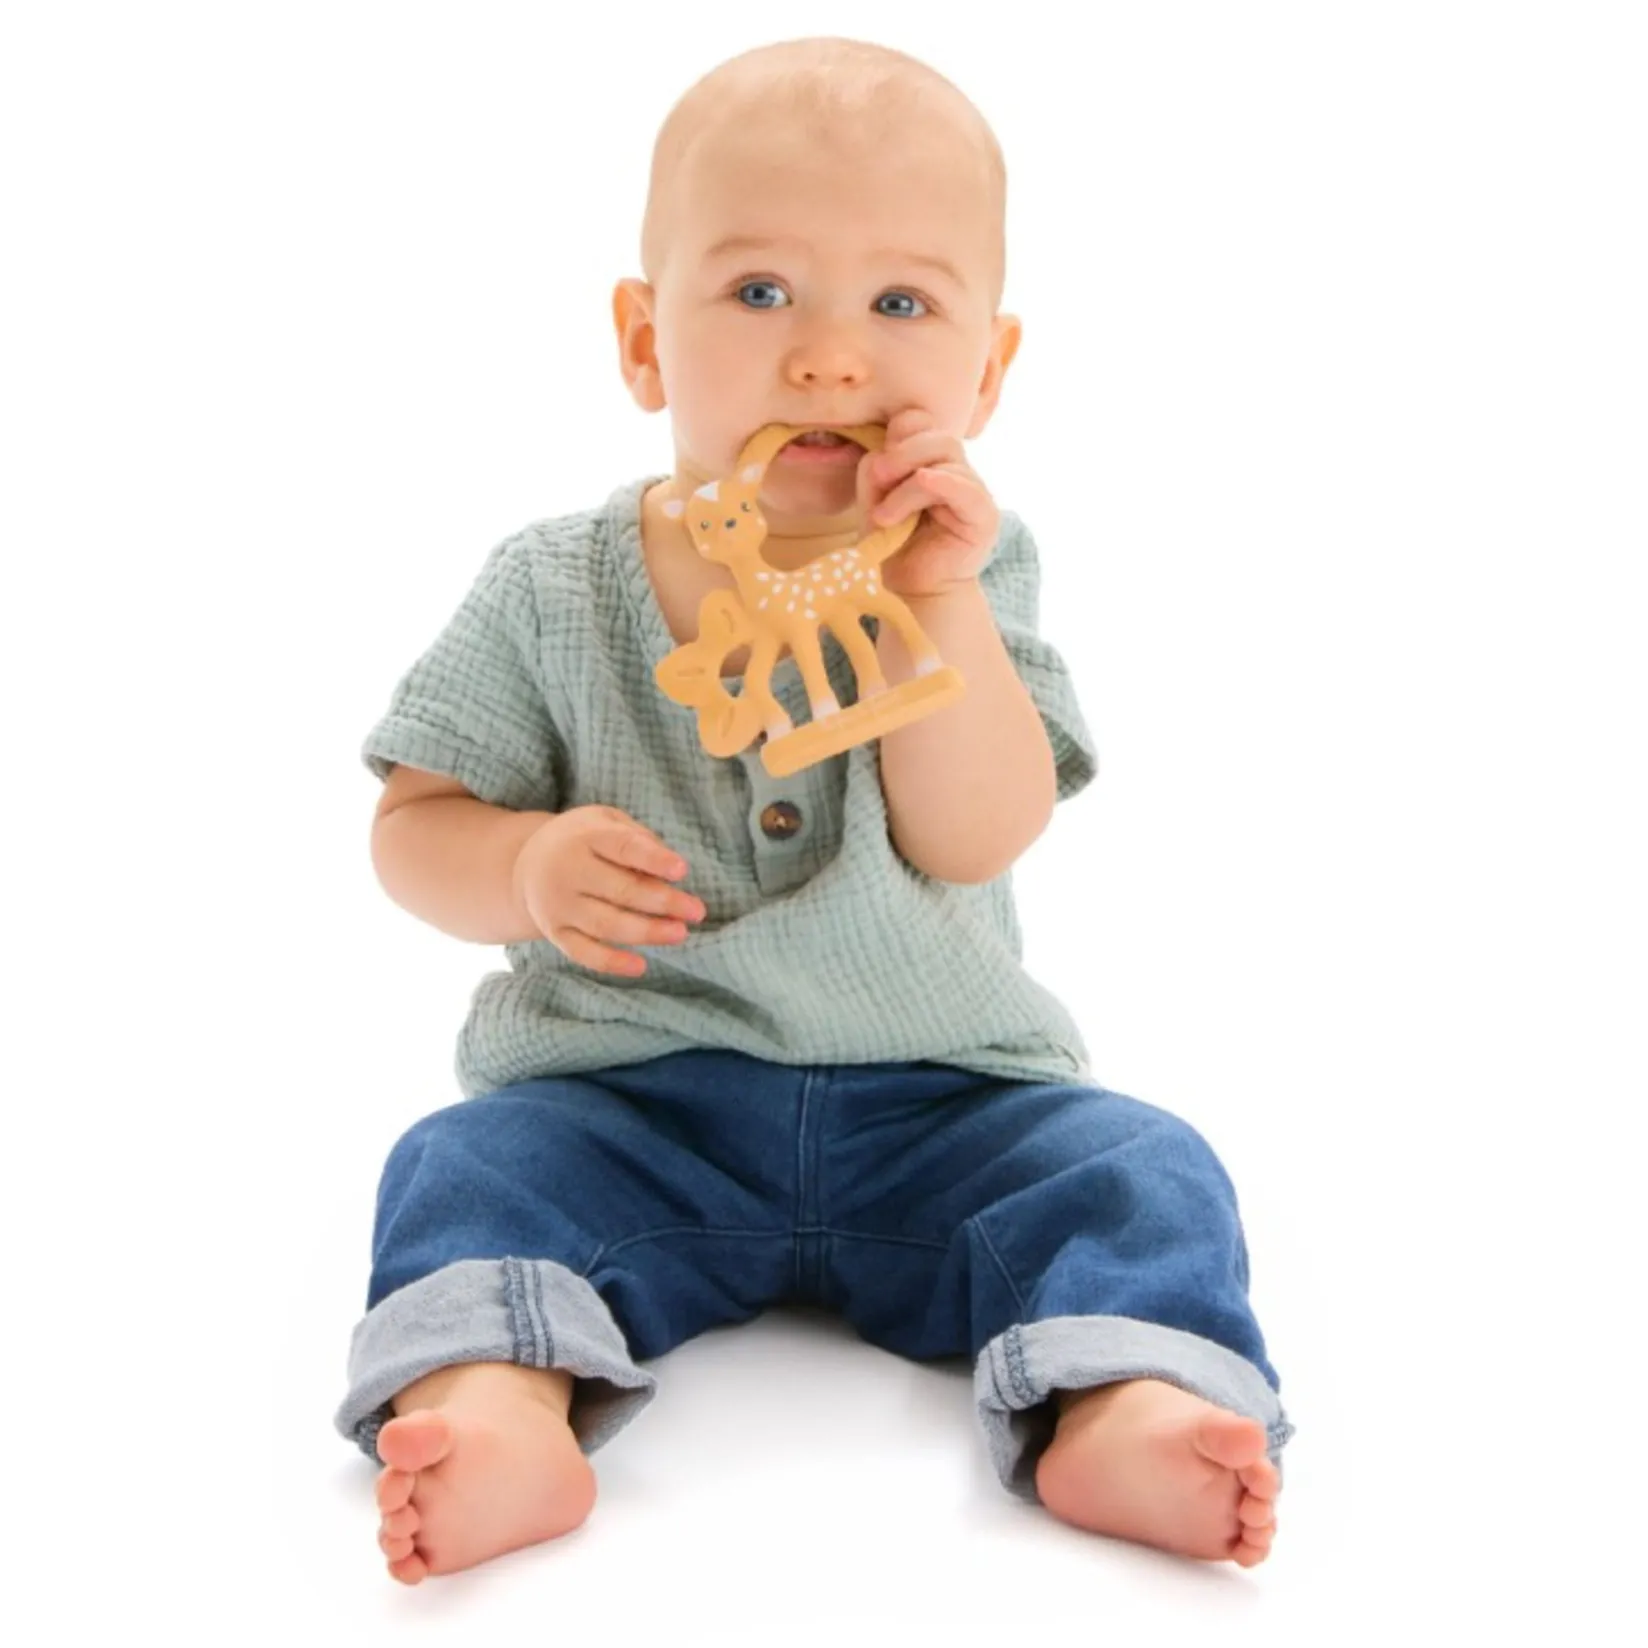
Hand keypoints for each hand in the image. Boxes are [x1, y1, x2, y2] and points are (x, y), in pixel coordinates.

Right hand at [513, 806, 704, 976]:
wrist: (527, 864)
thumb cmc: (583, 840)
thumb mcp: (605, 821)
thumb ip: (637, 837)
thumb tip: (669, 866)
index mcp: (585, 837)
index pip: (623, 848)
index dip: (653, 859)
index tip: (682, 870)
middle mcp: (568, 871)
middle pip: (620, 890)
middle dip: (662, 902)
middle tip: (697, 911)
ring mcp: (559, 905)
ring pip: (606, 924)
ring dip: (646, 932)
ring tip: (679, 933)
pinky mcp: (555, 932)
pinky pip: (583, 952)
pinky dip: (611, 962)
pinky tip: (640, 966)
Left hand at [856, 407, 999, 597]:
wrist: (911, 592)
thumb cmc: (892, 546)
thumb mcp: (874, 502)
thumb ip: (875, 473)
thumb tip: (880, 454)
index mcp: (930, 462)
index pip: (921, 423)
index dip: (898, 435)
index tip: (876, 468)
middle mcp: (956, 472)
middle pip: (937, 436)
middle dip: (901, 453)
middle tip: (878, 478)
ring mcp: (973, 492)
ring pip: (945, 459)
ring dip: (907, 485)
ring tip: (885, 517)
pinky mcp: (985, 516)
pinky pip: (965, 488)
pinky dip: (941, 482)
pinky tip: (924, 483)